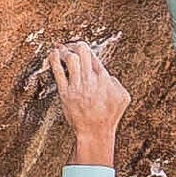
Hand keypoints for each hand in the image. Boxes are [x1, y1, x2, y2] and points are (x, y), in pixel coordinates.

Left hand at [46, 34, 127, 164]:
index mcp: (104, 78)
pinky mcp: (65, 93)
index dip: (85, 48)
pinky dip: (54, 60)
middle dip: (75, 45)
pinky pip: (58, 72)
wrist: (94, 132)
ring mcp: (77, 86)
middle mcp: (91, 79)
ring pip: (70, 59)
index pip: (94, 55)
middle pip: (83, 52)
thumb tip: (108, 76)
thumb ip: (116, 82)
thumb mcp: (122, 97)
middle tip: (70, 45)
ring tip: (60, 49)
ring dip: (64, 50)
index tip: (79, 47)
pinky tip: (52, 54)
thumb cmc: (109, 116)